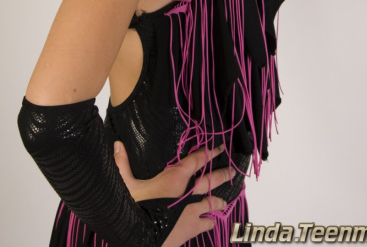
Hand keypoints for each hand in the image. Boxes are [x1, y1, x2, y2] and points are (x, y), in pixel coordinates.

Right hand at [114, 141, 234, 245]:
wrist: (140, 238)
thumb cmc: (133, 208)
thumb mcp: (125, 185)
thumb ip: (122, 164)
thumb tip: (116, 144)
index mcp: (176, 178)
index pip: (197, 160)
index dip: (209, 152)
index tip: (220, 147)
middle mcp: (188, 193)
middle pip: (211, 180)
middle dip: (223, 174)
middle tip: (233, 171)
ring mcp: (193, 211)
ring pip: (213, 203)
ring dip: (220, 201)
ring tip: (227, 200)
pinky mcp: (192, 228)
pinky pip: (207, 224)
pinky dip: (210, 221)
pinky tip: (213, 222)